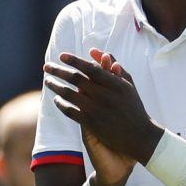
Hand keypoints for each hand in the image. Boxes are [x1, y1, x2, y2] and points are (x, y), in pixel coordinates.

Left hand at [44, 48, 161, 171]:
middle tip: (46, 66)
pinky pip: (70, 111)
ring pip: (69, 94)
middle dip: (58, 71)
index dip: (74, 61)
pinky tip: (56, 99)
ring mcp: (96, 110)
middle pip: (76, 79)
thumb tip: (93, 51)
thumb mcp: (127, 83)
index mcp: (115, 84)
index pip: (90, 68)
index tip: (61, 55)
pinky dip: (61, 104)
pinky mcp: (91, 124)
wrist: (139, 135)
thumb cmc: (133, 105)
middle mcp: (105, 96)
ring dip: (55, 86)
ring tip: (48, 80)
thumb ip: (111, 65)